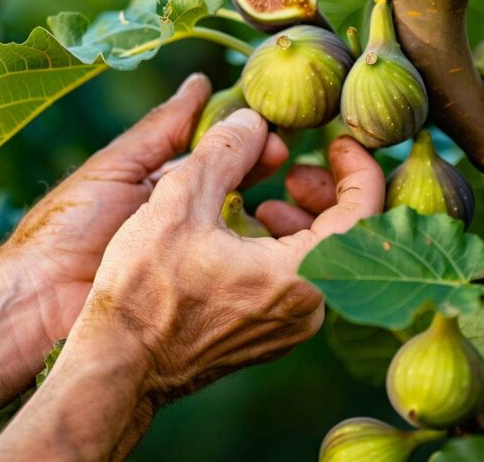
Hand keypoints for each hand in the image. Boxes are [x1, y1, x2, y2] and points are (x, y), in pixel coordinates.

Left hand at [0, 74, 286, 411]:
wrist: (39, 307)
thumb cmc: (69, 229)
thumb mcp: (116, 168)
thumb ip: (160, 130)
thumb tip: (201, 83)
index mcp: (160, 187)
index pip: (212, 155)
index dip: (242, 140)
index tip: (272, 129)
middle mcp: (180, 220)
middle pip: (230, 187)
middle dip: (259, 168)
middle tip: (286, 156)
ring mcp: (191, 258)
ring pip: (239, 229)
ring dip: (267, 210)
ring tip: (290, 195)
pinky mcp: (198, 294)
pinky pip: (233, 270)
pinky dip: (256, 254)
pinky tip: (281, 241)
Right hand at [88, 110, 383, 398]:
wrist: (120, 362)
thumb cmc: (146, 288)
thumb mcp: (180, 201)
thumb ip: (225, 151)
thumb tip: (254, 120)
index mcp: (301, 274)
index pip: (364, 211)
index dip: (358, 167)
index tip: (340, 142)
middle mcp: (308, 309)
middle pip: (346, 237)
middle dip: (325, 192)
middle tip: (296, 168)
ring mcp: (290, 329)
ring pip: (321, 260)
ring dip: (302, 220)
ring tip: (268, 200)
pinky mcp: (269, 338)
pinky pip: (298, 282)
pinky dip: (286, 248)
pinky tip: (249, 235)